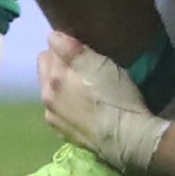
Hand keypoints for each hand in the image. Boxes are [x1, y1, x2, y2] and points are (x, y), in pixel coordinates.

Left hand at [41, 31, 171, 173]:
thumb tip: (52, 36)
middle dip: (60, 65)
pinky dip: (68, 105)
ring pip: (53, 93)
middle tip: (84, 65)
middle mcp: (47, 100)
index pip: (49, 52)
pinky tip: (85, 106)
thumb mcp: (99, 64)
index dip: (64, 47)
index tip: (80, 48)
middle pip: (47, 72)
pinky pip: (61, 111)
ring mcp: (54, 120)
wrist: (127, 139)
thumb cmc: (116, 97)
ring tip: (86, 86)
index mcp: (53, 79)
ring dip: (63, 86)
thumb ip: (72, 48)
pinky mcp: (65, 134)